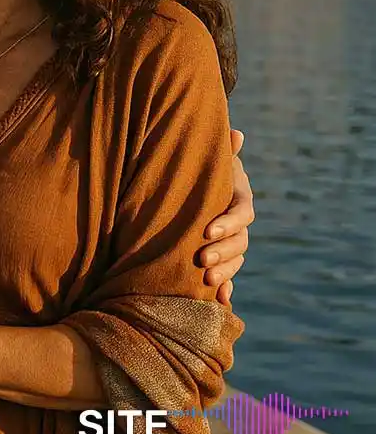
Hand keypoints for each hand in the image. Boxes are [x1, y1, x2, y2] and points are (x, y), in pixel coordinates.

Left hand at [199, 129, 253, 304]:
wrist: (191, 181)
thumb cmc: (199, 165)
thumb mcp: (208, 156)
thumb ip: (221, 149)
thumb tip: (236, 133)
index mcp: (239, 198)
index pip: (242, 213)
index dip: (228, 223)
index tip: (206, 230)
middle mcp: (239, 222)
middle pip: (240, 241)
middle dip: (223, 252)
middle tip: (201, 259)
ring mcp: (232, 240)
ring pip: (236, 260)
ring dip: (225, 272)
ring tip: (206, 280)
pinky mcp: (220, 254)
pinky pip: (228, 275)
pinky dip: (225, 288)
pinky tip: (219, 300)